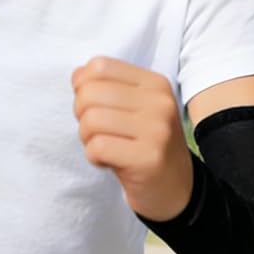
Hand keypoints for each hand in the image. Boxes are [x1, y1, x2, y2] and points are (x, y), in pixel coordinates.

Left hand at [72, 56, 194, 221]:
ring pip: (91, 120)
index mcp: (155, 83)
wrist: (176, 188)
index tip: (93, 105)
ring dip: (86, 137)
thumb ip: (106, 86)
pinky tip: (107, 161)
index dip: (83, 85)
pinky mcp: (148, 158)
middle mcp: (160, 102)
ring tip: (102, 145)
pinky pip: (97, 147)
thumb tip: (77, 75)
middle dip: (81, 113)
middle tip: (95, 130)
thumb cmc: (143, 143)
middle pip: (91, 93)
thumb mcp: (133, 107)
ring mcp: (157, 130)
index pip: (100, 66)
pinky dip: (93, 156)